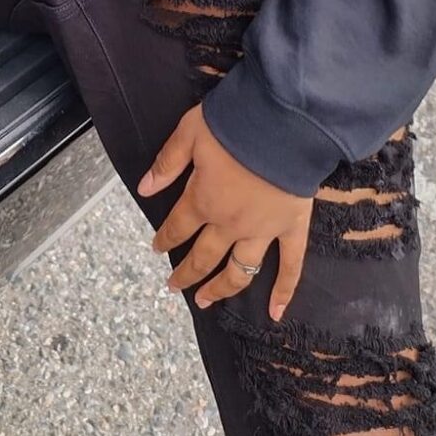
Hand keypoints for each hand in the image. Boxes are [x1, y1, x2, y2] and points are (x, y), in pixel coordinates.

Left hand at [139, 102, 311, 322]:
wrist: (283, 122)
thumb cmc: (234, 123)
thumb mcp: (190, 132)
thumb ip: (168, 162)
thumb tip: (144, 189)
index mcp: (203, 200)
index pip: (178, 227)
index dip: (165, 239)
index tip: (156, 248)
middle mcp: (230, 224)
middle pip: (203, 257)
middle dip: (186, 273)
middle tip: (174, 286)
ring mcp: (262, 231)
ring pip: (239, 270)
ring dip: (221, 289)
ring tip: (206, 300)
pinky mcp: (292, 228)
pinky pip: (290, 266)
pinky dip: (284, 291)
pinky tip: (275, 313)